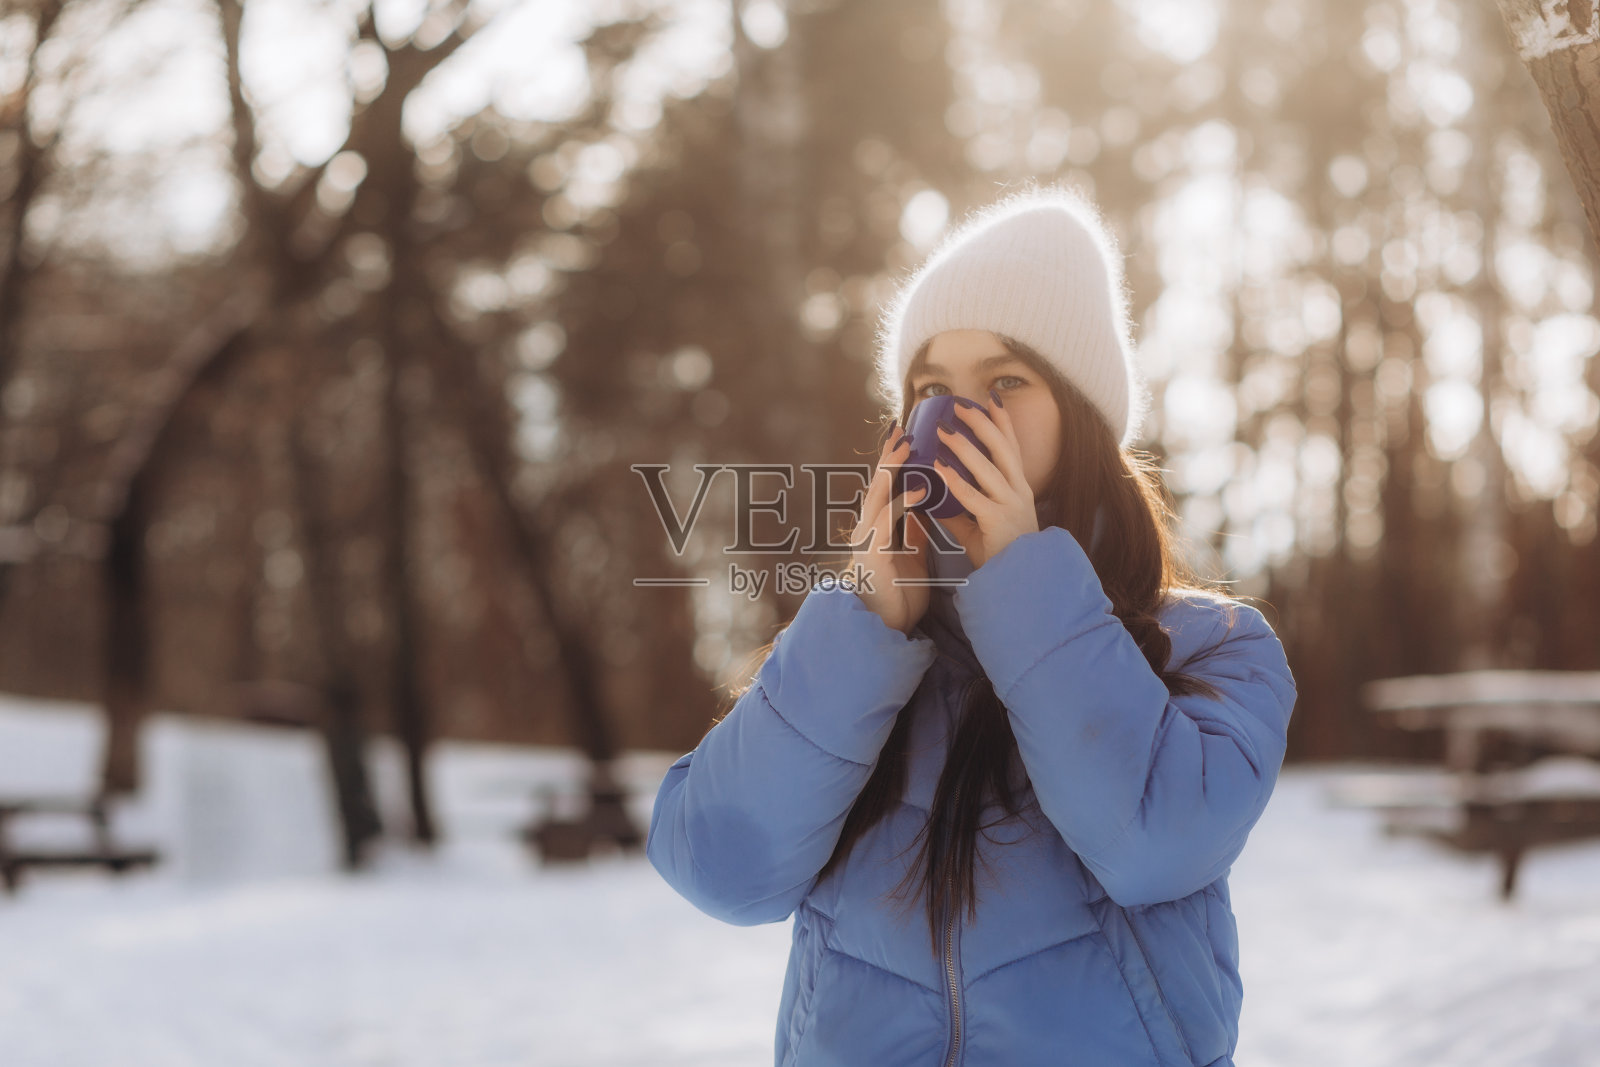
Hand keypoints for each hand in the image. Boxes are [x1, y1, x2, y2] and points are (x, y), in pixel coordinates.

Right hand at [847, 425, 930, 634]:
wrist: (888, 627)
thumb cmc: (899, 594)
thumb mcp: (913, 557)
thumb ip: (915, 533)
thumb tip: (924, 510)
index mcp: (878, 529)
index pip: (885, 489)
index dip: (892, 463)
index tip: (904, 438)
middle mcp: (868, 530)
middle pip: (877, 486)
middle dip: (888, 458)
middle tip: (901, 431)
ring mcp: (868, 542)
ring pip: (877, 498)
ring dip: (892, 472)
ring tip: (907, 450)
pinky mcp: (874, 556)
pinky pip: (887, 524)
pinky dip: (902, 504)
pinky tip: (921, 491)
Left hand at [932, 395, 1038, 569]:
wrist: (1017, 582)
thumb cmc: (1000, 552)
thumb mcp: (979, 524)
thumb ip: (959, 508)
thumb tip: (932, 494)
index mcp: (1017, 488)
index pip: (1011, 447)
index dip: (1002, 422)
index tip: (990, 399)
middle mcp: (1018, 492)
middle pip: (1003, 448)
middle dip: (982, 423)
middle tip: (960, 404)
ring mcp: (1011, 505)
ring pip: (988, 468)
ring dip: (964, 446)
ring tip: (943, 430)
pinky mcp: (998, 521)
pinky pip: (974, 497)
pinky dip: (955, 480)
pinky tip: (939, 467)